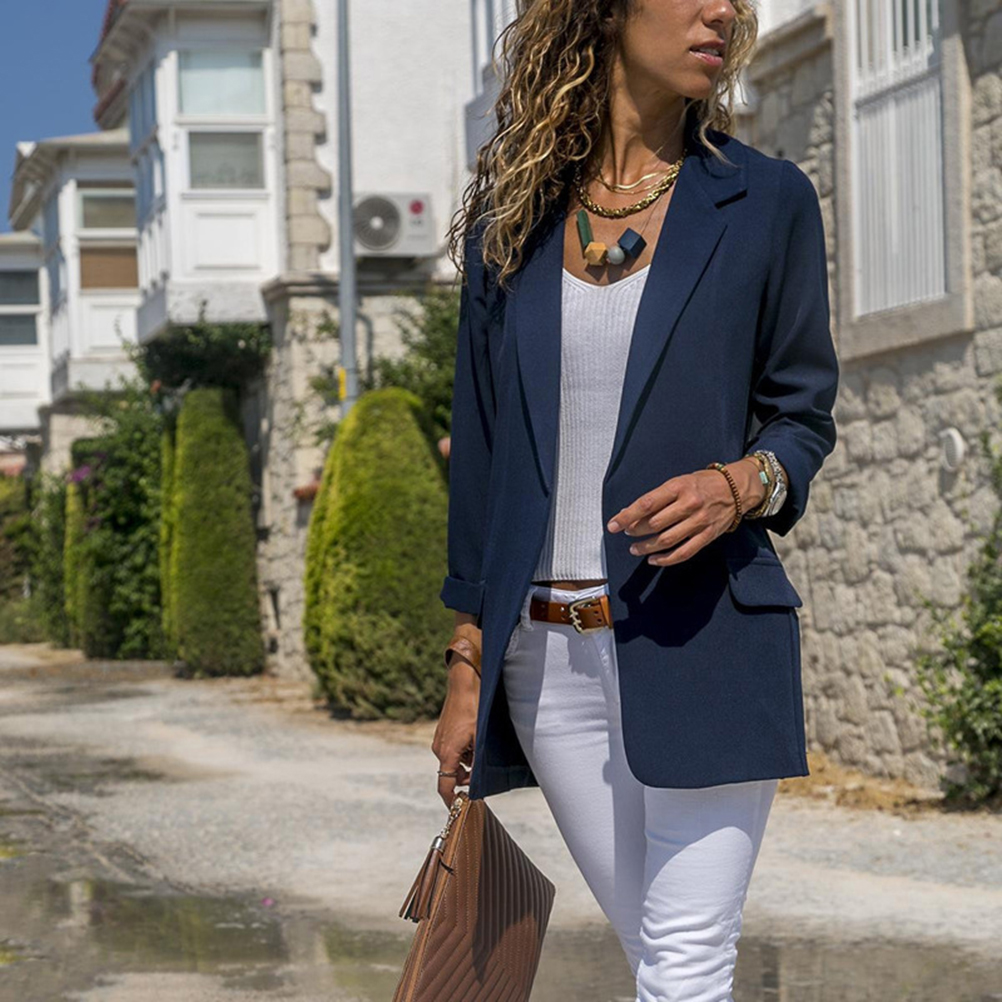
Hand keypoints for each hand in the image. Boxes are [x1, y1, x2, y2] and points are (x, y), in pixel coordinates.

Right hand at [431, 657, 479, 806]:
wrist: (464, 685)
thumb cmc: (473, 709)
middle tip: (482, 772)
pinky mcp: (442, 732)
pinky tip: (473, 739)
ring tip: (479, 747)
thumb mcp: (480, 739)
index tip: (458, 808)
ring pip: (453, 761)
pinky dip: (463, 751)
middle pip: (451, 774)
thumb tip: (476, 781)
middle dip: (465, 777)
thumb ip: (477, 762)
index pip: (444, 785)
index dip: (451, 800)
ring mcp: (439, 740)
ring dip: (466, 761)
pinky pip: (452, 750)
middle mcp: (439, 748)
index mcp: (447, 753)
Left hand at [606, 459, 765, 566]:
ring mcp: (700, 521)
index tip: (614, 524)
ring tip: (635, 548)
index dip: (627, 516)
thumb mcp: (679, 481)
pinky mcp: (708, 536)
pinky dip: (666, 559)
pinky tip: (653, 559)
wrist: (737, 488)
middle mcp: (689, 504)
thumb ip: (658, 497)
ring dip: (646, 547)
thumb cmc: (703, 484)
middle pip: (654, 523)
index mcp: (679, 487)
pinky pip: (684, 552)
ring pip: (667, 540)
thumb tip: (632, 512)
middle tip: (626, 533)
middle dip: (635, 531)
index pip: (646, 504)